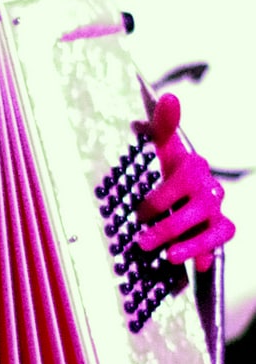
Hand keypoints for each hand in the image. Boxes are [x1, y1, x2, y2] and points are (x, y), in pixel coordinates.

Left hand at [137, 93, 234, 272]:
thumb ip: (162, 126)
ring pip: (213, 227)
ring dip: (191, 244)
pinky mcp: (222, 228)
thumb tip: (168, 97)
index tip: (140, 212)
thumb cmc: (168, 168)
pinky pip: (221, 240)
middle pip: (196, 208)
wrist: (183, 189)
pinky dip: (207, 253)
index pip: (184, 176)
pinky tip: (195, 265)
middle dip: (168, 226)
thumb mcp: (161, 148)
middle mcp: (209, 187)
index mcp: (192, 166)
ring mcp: (216, 209)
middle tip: (142, 240)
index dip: (162, 196)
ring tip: (168, 256)